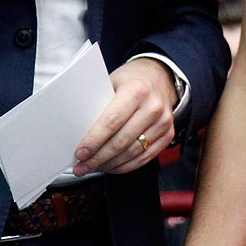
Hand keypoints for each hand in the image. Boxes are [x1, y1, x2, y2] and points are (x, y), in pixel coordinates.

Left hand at [73, 58, 176, 174]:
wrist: (159, 77)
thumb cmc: (132, 80)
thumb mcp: (112, 82)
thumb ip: (98, 103)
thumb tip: (77, 129)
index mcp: (136, 90)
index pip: (111, 122)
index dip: (94, 140)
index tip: (80, 153)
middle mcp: (153, 107)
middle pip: (121, 141)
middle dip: (98, 158)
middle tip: (82, 166)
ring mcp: (163, 122)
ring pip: (132, 153)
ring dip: (110, 165)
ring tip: (93, 167)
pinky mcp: (168, 134)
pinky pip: (144, 157)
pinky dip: (125, 166)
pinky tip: (111, 166)